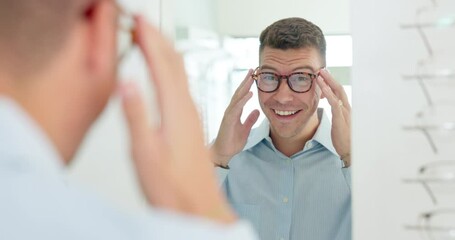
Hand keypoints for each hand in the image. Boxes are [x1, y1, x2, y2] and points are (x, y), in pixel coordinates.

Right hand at [121, 16, 235, 222]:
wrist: (198, 208)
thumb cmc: (172, 188)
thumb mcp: (145, 154)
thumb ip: (136, 116)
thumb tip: (127, 83)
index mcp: (175, 111)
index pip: (162, 65)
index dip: (149, 40)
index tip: (138, 21)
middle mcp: (188, 109)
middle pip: (175, 63)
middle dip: (158, 39)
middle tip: (143, 22)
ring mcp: (192, 116)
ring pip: (180, 73)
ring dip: (166, 52)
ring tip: (152, 38)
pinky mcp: (192, 124)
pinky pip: (182, 86)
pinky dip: (171, 70)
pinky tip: (167, 73)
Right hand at [211, 70, 259, 166]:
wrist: (224, 152)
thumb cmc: (232, 141)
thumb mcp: (245, 129)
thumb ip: (250, 120)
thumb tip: (257, 111)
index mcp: (235, 111)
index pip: (242, 95)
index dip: (247, 86)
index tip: (254, 76)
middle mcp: (231, 110)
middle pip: (239, 92)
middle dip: (245, 81)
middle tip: (252, 70)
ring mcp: (229, 114)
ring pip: (237, 97)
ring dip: (244, 87)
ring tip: (251, 77)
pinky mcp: (228, 120)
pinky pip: (236, 108)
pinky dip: (243, 100)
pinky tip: (249, 93)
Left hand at [315, 69, 350, 166]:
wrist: (351, 152)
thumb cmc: (344, 140)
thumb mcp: (339, 125)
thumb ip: (337, 116)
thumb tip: (332, 110)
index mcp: (346, 110)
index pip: (339, 93)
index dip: (332, 83)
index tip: (325, 75)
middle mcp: (347, 109)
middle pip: (339, 89)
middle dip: (330, 78)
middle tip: (322, 69)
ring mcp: (345, 113)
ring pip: (337, 93)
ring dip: (328, 82)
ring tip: (319, 74)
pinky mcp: (341, 118)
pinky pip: (334, 103)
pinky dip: (328, 93)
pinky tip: (322, 87)